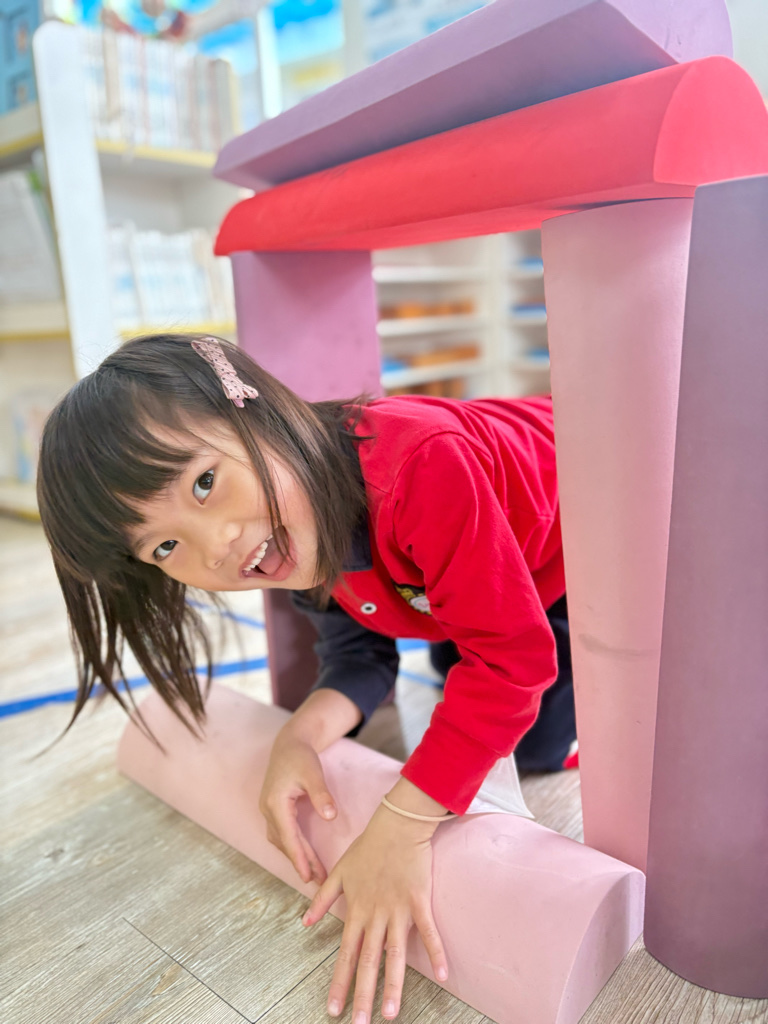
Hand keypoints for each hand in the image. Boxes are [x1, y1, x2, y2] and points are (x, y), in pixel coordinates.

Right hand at [259, 732, 336, 884]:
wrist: (289, 743)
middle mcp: (268, 809)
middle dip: (300, 862)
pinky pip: (282, 833)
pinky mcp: (273, 809)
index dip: (298, 858)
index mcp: (275, 802)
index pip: (288, 837)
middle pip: (284, 842)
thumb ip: (321, 794)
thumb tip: (331, 817)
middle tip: (317, 881)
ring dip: (296, 856)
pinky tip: (305, 853)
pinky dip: (293, 845)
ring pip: (281, 840)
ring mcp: (269, 810)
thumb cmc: (301, 757)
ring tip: (314, 872)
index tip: (307, 877)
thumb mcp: (313, 773)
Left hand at [302, 803, 447, 1021]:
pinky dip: (436, 952)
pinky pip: (428, 931)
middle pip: (368, 962)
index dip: (339, 983)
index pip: (345, 955)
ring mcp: (398, 910)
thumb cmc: (368, 847)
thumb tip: (305, 923)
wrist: (395, 825)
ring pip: (395, 955)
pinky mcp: (418, 901)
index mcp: (356, 911)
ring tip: (391, 1015)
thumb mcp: (338, 872)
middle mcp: (375, 915)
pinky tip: (443, 974)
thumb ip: (322, 899)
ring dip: (393, 985)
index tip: (333, 1010)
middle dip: (363, 995)